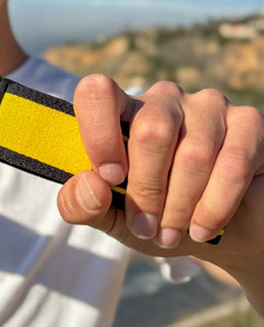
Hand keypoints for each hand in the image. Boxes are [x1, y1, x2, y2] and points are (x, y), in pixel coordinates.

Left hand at [58, 74, 263, 262]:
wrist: (221, 232)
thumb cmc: (157, 216)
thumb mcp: (112, 218)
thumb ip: (81, 205)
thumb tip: (90, 186)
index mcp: (121, 110)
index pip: (97, 92)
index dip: (99, 133)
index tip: (110, 178)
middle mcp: (163, 99)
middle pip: (151, 131)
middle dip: (147, 190)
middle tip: (146, 227)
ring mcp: (208, 106)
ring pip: (194, 153)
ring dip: (180, 206)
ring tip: (171, 234)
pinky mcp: (249, 123)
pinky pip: (233, 163)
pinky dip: (215, 205)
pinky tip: (202, 228)